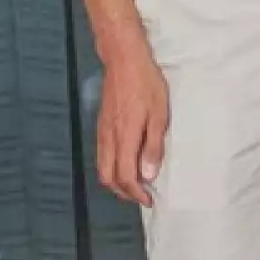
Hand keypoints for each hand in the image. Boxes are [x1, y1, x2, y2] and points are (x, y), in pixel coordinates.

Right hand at [96, 41, 168, 205]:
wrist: (124, 59)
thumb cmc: (146, 84)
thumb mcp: (159, 114)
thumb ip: (153, 146)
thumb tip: (148, 175)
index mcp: (125, 137)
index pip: (125, 176)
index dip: (136, 193)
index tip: (148, 199)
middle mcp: (109, 138)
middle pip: (108, 177)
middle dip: (123, 192)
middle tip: (141, 195)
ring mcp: (102, 131)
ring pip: (102, 167)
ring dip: (116, 181)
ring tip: (135, 182)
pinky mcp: (101, 124)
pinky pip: (101, 154)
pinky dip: (111, 166)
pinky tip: (125, 162)